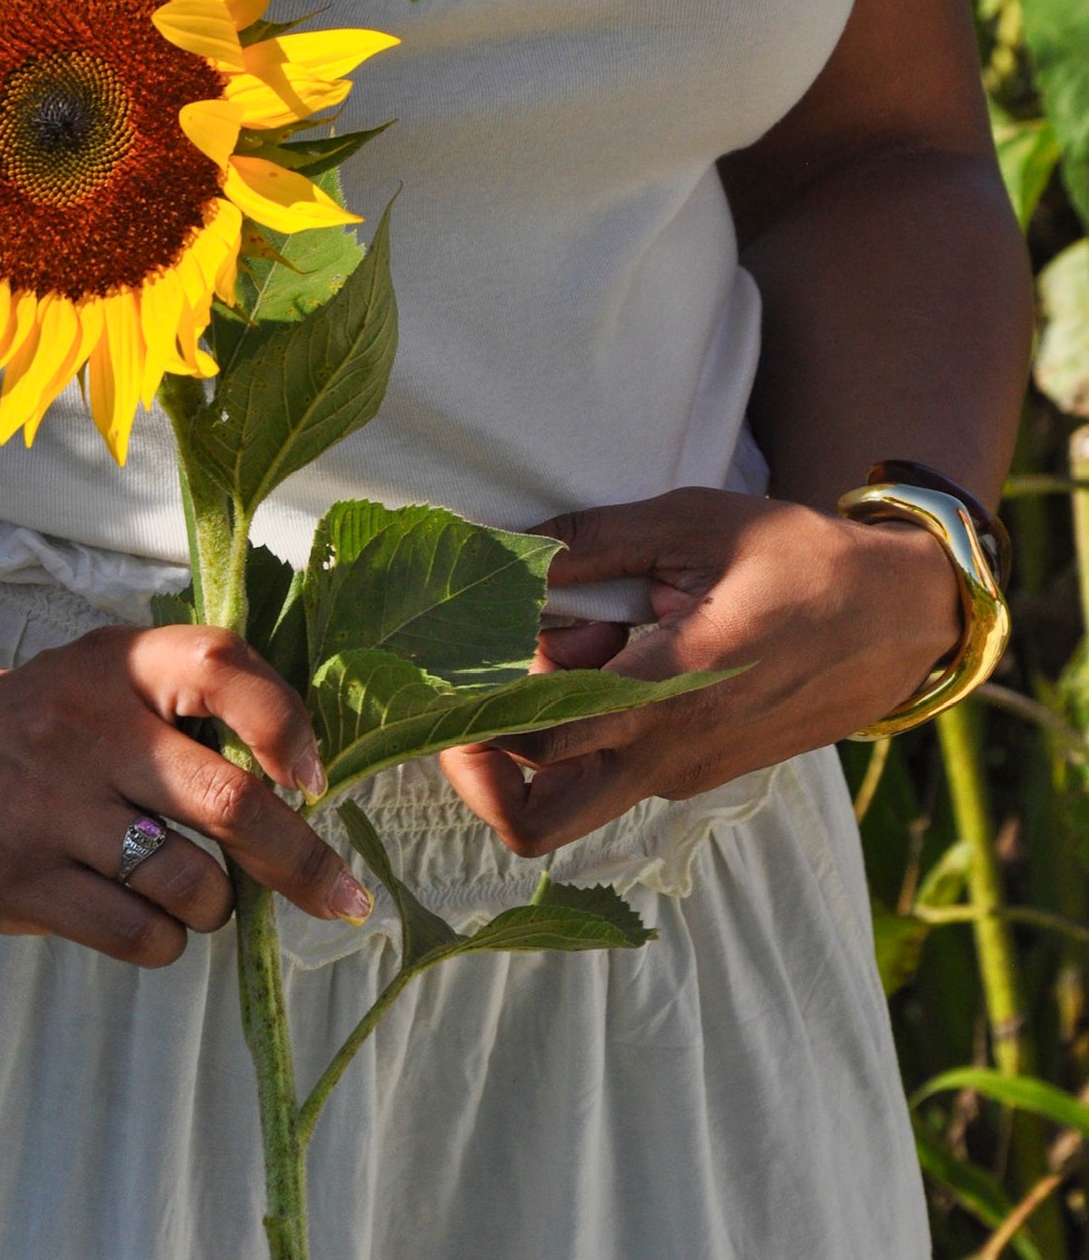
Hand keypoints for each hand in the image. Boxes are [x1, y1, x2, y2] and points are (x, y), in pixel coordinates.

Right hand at [0, 623, 373, 964]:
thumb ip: (194, 697)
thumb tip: (305, 774)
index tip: (313, 780)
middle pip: (227, 800)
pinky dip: (165, 938)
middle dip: (300, 860)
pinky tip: (150, 918)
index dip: (285, 724)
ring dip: (217, 903)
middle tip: (341, 895)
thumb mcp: (108, 674)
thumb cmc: (45, 721)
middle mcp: (88, 728)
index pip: (221, 667)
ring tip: (198, 892)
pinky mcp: (21, 878)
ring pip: (189, 881)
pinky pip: (136, 932)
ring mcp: (51, 807)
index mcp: (121, 665)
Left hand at [439, 487, 962, 856]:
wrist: (899, 619)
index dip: (472, 708)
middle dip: (478, 772)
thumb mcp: (694, 523)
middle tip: (461, 695)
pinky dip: (582, 727)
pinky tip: (602, 651)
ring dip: (536, 739)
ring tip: (558, 649)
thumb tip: (505, 548)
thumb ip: (593, 541)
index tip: (445, 659)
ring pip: (569, 799)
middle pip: (535, 821)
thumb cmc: (801, 560)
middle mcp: (668, 754)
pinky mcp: (693, 772)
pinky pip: (611, 771)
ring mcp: (681, 774)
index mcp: (669, 690)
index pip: (536, 740)